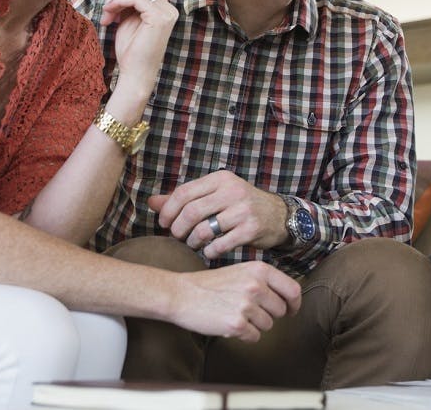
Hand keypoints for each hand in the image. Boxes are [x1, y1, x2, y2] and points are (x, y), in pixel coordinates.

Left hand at [99, 0, 177, 94]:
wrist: (135, 73)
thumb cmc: (131, 51)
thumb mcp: (128, 20)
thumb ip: (129, 3)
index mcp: (164, 9)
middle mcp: (169, 9)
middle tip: (106, 5)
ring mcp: (166, 13)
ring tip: (107, 15)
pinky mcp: (159, 18)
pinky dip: (119, 2)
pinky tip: (111, 13)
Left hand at [148, 171, 288, 258]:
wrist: (279, 216)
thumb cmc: (241, 205)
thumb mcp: (215, 195)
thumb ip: (184, 199)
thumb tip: (151, 202)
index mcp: (220, 179)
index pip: (184, 192)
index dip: (168, 210)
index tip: (163, 223)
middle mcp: (232, 191)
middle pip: (191, 212)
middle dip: (178, 229)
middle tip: (177, 237)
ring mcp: (243, 210)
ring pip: (204, 229)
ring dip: (193, 242)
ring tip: (193, 245)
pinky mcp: (251, 229)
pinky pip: (220, 244)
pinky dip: (209, 252)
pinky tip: (209, 252)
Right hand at [169, 262, 301, 341]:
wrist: (181, 294)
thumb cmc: (210, 284)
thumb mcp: (241, 271)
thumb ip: (264, 281)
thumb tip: (288, 298)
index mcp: (260, 270)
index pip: (293, 290)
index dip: (294, 304)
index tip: (291, 310)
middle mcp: (256, 286)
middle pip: (281, 310)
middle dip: (269, 315)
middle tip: (250, 312)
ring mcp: (247, 305)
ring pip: (268, 325)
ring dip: (255, 325)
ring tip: (235, 315)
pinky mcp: (237, 324)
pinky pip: (254, 337)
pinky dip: (244, 335)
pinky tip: (229, 324)